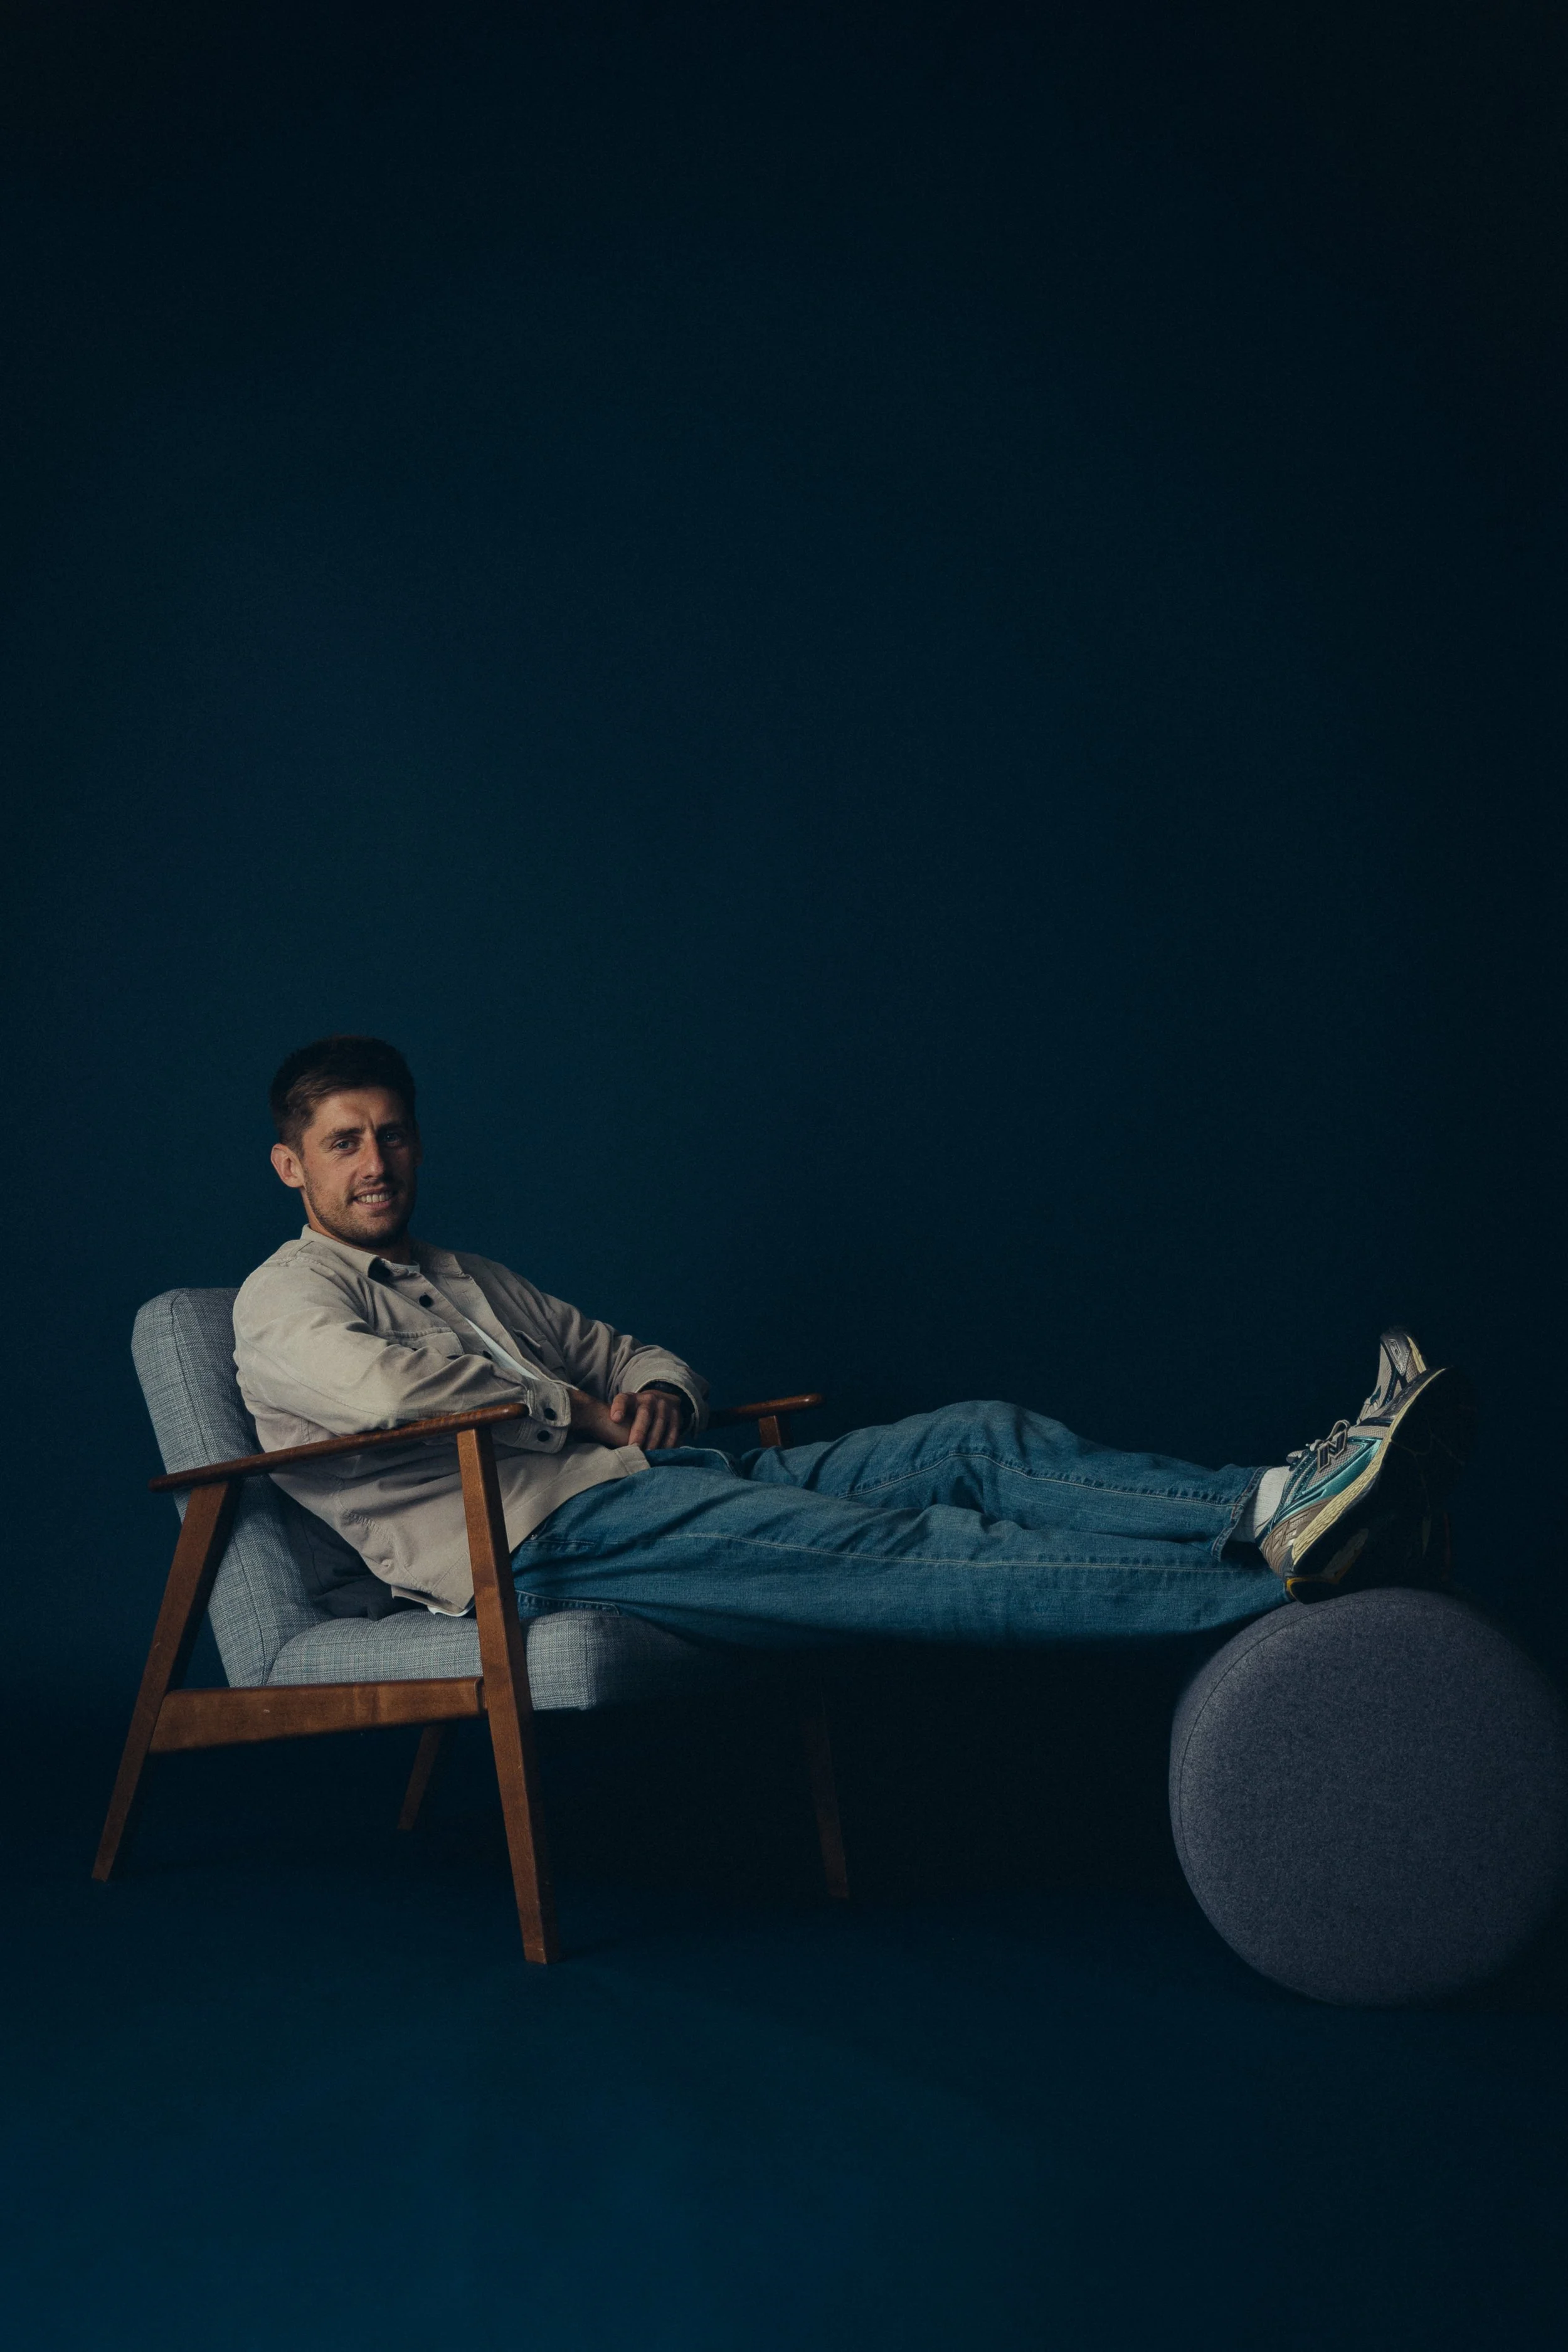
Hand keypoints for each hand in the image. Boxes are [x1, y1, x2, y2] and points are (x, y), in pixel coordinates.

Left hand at [568, 1386, 687, 1450]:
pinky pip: (674, 1432)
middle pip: (645, 1415)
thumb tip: (591, 1434)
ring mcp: (665, 1407)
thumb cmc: (635, 1412)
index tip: (615, 1418)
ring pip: (660, 1425)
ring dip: (654, 1441)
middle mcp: (649, 1399)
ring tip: (648, 1455)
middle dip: (639, 1432)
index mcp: (632, 1398)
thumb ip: (611, 1419)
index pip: (623, 1400)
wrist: (662, 1399)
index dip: (619, 1407)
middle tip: (633, 1448)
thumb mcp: (623, 1410)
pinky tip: (664, 1454)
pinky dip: (669, 1443)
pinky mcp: (677, 1416)